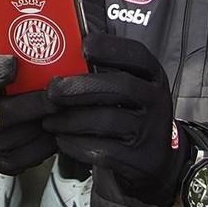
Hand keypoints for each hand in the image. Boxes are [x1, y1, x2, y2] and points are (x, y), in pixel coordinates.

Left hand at [45, 34, 187, 205]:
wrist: (157, 161)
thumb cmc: (133, 116)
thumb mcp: (133, 90)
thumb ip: (108, 73)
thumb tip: (64, 54)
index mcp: (153, 77)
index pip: (137, 55)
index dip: (111, 47)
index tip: (84, 45)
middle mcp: (156, 101)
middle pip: (120, 87)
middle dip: (81, 87)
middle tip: (52, 90)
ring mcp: (150, 132)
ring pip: (107, 120)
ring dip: (71, 120)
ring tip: (50, 120)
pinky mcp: (138, 160)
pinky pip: (102, 150)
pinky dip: (76, 144)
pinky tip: (62, 140)